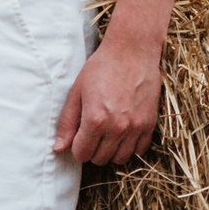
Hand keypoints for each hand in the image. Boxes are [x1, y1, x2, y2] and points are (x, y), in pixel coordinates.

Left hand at [52, 30, 160, 165]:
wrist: (132, 50)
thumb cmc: (102, 67)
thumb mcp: (77, 91)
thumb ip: (67, 122)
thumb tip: (58, 148)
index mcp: (95, 120)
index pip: (82, 154)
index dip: (77, 147)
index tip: (79, 136)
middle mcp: (116, 128)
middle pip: (100, 159)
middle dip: (93, 149)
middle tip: (93, 133)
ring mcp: (135, 127)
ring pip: (120, 158)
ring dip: (111, 151)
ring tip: (108, 134)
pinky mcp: (149, 123)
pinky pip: (140, 150)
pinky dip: (131, 146)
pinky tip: (124, 133)